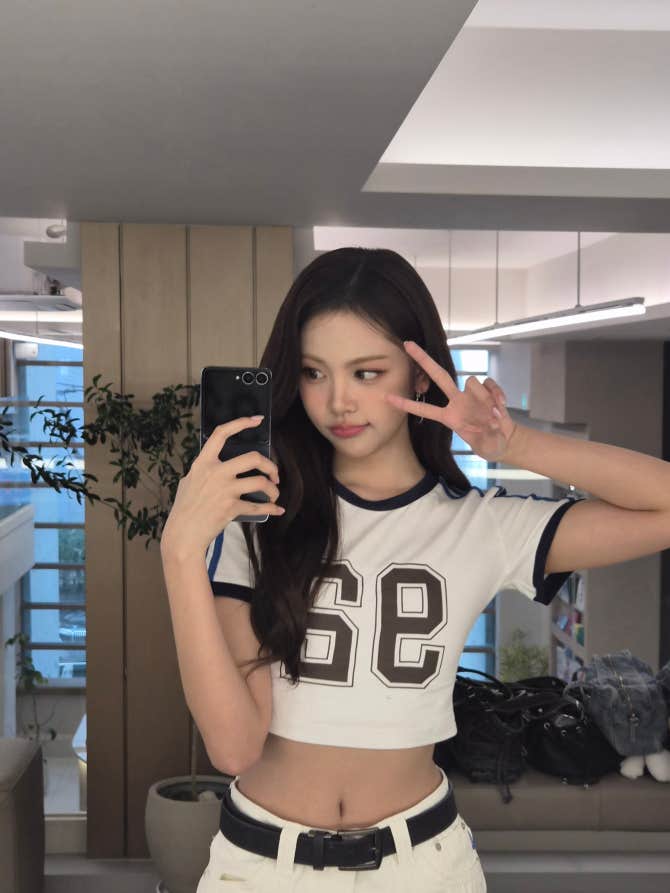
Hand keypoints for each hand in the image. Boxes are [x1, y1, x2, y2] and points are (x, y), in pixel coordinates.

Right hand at [160, 416, 282, 560]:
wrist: (183, 535)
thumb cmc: (185, 509)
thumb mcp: (189, 482)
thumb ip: (204, 470)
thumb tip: (220, 464)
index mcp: (203, 463)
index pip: (221, 434)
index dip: (241, 423)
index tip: (257, 420)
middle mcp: (215, 472)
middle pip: (253, 458)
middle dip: (270, 465)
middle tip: (274, 474)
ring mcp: (224, 490)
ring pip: (260, 482)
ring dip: (273, 489)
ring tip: (273, 493)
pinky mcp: (231, 507)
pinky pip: (258, 506)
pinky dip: (271, 509)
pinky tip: (277, 509)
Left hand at [384, 341, 519, 462]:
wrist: (504, 438)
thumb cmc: (488, 443)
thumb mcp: (486, 446)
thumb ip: (487, 435)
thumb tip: (492, 420)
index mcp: (449, 417)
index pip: (424, 409)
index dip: (407, 405)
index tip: (387, 397)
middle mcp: (457, 402)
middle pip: (439, 376)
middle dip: (423, 360)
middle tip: (408, 344)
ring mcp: (471, 395)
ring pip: (472, 380)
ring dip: (484, 397)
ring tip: (493, 416)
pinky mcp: (487, 391)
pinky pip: (490, 383)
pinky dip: (497, 394)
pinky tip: (501, 406)